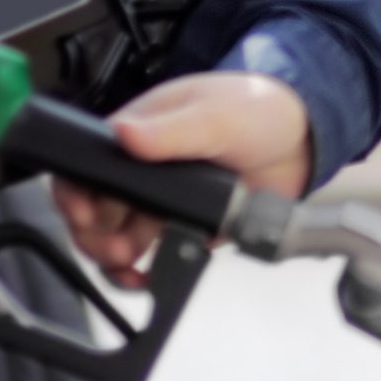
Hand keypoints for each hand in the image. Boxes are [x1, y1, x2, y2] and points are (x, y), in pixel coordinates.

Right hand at [52, 71, 312, 287]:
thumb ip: (172, 130)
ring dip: (116, 257)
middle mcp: (144, 167)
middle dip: (95, 235)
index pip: (87, 165)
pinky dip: (147, 268)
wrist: (304, 140)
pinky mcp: (185, 222)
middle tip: (114, 249)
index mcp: (140, 131)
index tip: (85, 217)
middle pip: (96, 208)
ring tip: (132, 264)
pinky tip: (151, 274)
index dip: (76, 195)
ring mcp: (163, 197)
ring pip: (118, 236)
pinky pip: (155, 252)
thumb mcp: (216, 114)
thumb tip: (126, 133)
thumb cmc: (258, 107)